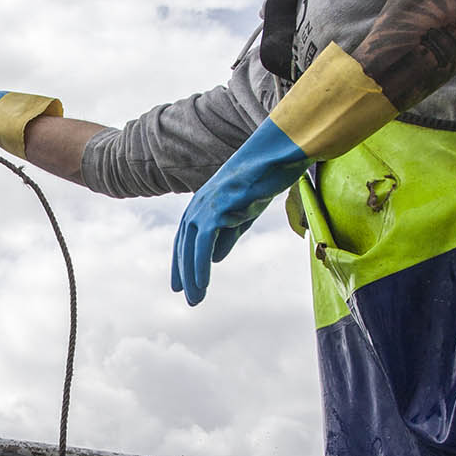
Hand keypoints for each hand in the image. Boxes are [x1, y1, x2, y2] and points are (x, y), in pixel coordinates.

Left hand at [171, 119, 309, 305]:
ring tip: (195, 298)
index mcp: (202, 203)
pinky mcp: (215, 209)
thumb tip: (214, 258)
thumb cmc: (262, 180)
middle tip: (187, 296)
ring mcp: (205, 206)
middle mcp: (198, 204)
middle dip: (183, 271)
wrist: (275, 157)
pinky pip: (203, 244)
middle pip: (184, 243)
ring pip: (190, 247)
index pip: (186, 236)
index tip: (180, 282)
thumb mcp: (242, 212)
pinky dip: (200, 266)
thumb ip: (227, 234)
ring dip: (191, 275)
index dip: (182, 260)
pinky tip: (202, 284)